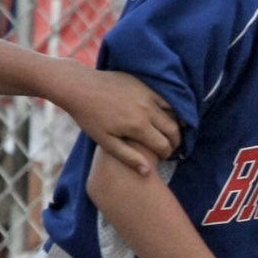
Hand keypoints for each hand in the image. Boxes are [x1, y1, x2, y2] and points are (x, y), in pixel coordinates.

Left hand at [52, 63, 180, 174]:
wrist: (80, 87)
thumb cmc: (90, 117)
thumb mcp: (105, 141)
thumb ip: (128, 156)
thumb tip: (147, 172)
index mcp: (137, 126)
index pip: (163, 145)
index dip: (166, 154)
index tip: (163, 157)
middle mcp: (147, 110)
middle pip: (173, 130)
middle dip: (175, 142)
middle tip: (170, 147)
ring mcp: (148, 95)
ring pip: (175, 114)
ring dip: (176, 125)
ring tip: (169, 133)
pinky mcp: (146, 85)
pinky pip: (167, 99)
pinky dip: (172, 109)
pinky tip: (167, 116)